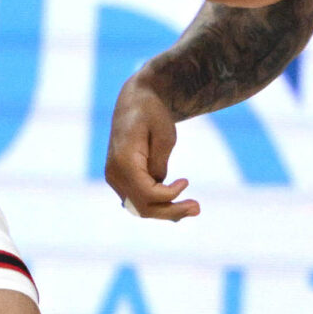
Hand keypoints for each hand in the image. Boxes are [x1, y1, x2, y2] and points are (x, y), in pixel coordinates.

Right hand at [104, 79, 198, 220]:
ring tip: (192, 208)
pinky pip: (137, 199)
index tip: (186, 181)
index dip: (170, 195)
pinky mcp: (120, 179)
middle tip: (198, 209)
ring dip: (165, 212)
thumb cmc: (152, 113)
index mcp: (123, 161)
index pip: (147, 194)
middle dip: (171, 212)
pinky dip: (157, 205)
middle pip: (143, 207)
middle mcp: (114, 173)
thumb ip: (160, 163)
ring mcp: (115, 178)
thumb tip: (160, 185)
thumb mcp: (164, 134)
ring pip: (139, 208)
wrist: (135, 101)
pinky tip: (176, 205)